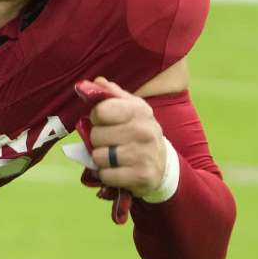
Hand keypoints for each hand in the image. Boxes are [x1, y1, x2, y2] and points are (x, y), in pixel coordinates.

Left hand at [80, 77, 167, 197]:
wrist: (162, 164)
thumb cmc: (138, 132)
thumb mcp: (130, 109)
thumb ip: (111, 95)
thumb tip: (95, 82)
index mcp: (139, 110)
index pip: (100, 111)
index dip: (97, 118)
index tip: (106, 122)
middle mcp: (144, 131)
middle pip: (96, 135)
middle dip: (99, 141)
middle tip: (112, 143)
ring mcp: (143, 154)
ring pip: (98, 157)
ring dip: (102, 160)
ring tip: (115, 157)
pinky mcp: (141, 176)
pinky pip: (105, 175)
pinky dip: (107, 175)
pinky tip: (120, 170)